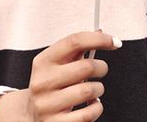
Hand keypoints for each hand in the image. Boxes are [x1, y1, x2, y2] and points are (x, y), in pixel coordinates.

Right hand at [0, 31, 120, 121]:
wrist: (31, 115)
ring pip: (89, 90)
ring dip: (98, 89)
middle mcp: (42, 82)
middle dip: (101, 67)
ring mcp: (48, 105)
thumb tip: (102, 33)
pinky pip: (89, 113)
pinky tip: (91, 104)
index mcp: (43, 62)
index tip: (114, 41)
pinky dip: (97, 107)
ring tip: (93, 90)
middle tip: (100, 70)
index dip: (98, 39)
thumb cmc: (51, 85)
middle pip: (86, 66)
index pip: (74, 42)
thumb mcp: (56, 64)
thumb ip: (76, 49)